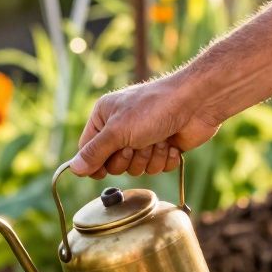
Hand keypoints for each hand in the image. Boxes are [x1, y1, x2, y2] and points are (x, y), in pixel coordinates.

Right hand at [70, 74, 224, 177]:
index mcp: (104, 117)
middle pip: (112, 165)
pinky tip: (172, 142)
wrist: (197, 102)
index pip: (87, 151)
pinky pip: (156, 169)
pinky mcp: (162, 148)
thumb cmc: (154, 108)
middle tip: (138, 143)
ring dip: (149, 158)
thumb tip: (74, 169)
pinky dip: (165, 159)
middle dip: (129, 158)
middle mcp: (121, 128)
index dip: (95, 163)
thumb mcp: (118, 130)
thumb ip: (94, 152)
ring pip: (136, 170)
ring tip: (159, 139)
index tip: (104, 167)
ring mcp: (143, 139)